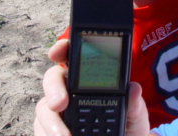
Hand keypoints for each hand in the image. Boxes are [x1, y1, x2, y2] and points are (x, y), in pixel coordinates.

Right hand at [33, 39, 151, 135]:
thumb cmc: (128, 126)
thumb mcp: (136, 115)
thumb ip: (135, 103)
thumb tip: (134, 89)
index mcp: (89, 79)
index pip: (71, 56)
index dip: (61, 49)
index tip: (56, 53)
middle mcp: (69, 91)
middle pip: (52, 80)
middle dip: (53, 89)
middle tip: (60, 104)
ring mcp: (58, 113)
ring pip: (44, 109)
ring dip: (51, 123)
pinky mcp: (50, 131)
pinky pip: (41, 132)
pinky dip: (47, 135)